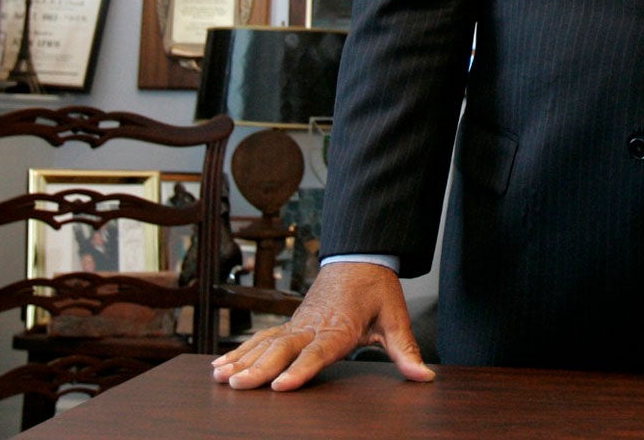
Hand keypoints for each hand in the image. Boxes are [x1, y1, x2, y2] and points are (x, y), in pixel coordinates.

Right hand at [211, 261, 433, 390]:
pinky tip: (221, 366)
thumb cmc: (376, 288)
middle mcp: (313, 325)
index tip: (281, 385)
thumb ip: (405, 349)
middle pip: (283, 349)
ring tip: (220, 377)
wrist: (360, 257)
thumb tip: (423, 376)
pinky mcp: (290, 325)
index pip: (318, 352)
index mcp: (339, 326)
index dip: (300, 369)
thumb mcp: (395, 317)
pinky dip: (240, 351)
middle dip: (259, 368)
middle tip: (239, 385)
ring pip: (266, 344)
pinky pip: (261, 339)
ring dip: (242, 360)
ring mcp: (298, 324)